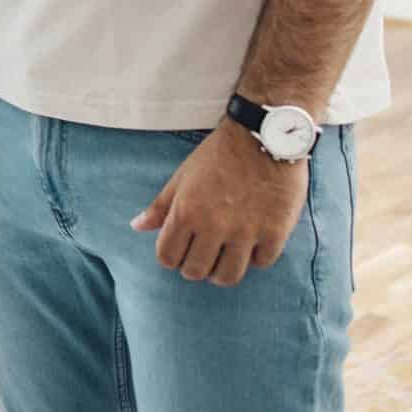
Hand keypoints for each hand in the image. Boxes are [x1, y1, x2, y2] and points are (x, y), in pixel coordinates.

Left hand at [132, 121, 309, 286]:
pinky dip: (255, 257)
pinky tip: (252, 243)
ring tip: (225, 256)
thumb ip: (161, 206)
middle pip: (196, 272)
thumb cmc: (219, 153)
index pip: (167, 257)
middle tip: (203, 254)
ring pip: (228, 276)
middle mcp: (214, 226)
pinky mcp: (275, 232)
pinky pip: (261, 263)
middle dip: (195, 267)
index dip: (171, 257)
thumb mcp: (183, 176)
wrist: (263, 135)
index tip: (180, 249)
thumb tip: (137, 226)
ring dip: (222, 271)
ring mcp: (246, 232)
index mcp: (187, 212)